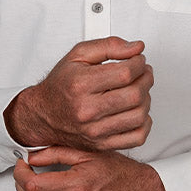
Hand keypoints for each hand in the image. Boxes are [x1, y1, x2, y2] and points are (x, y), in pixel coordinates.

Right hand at [4, 37, 152, 151]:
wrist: (43, 115)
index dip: (139, 63)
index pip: (125, 73)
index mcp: (81, 85)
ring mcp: (95, 130)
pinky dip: (144, 123)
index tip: (138, 60)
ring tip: (139, 89)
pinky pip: (136, 137)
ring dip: (147, 99)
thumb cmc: (60, 85)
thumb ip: (109, 46)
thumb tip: (136, 48)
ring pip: (139, 115)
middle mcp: (87, 110)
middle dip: (146, 79)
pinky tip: (136, 111)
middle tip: (143, 72)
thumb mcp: (79, 55)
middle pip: (135, 95)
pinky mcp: (102, 145)